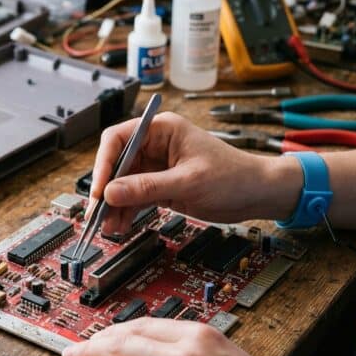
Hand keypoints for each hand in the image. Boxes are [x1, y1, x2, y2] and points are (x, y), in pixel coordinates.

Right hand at [89, 112, 300, 233]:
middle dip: (106, 190)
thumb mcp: (188, 182)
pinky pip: (135, 197)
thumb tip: (111, 193)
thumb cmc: (233, 176)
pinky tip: (121, 225)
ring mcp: (156, 167)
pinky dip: (126, 211)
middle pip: (117, 164)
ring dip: (114, 205)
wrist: (258, 194)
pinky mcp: (160, 186)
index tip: (99, 190)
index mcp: (162, 129)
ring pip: (123, 184)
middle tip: (98, 214)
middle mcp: (155, 145)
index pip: (118, 139)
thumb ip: (147, 187)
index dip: (104, 164)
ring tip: (109, 226)